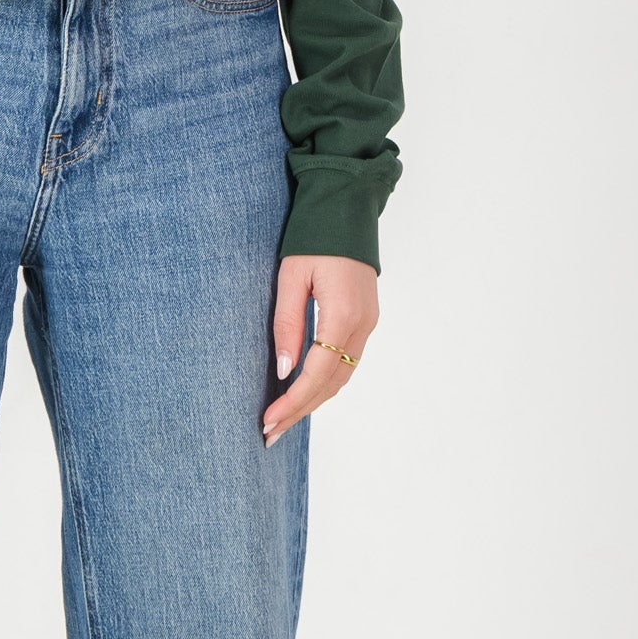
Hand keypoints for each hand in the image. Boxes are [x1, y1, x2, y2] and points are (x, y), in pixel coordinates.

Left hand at [262, 252, 377, 444]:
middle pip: (332, 383)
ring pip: (343, 376)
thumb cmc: (313, 236)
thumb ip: (288, 323)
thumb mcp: (291, 276)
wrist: (347, 205)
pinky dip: (326, 381)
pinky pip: (347, 361)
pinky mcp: (366, 318)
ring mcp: (369, 322)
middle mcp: (362, 325)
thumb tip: (284, 371)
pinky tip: (304, 389)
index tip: (268, 421)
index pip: (317, 374)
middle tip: (270, 433)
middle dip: (301, 411)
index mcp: (343, 314)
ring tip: (283, 418)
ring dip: (314, 400)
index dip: (293, 402)